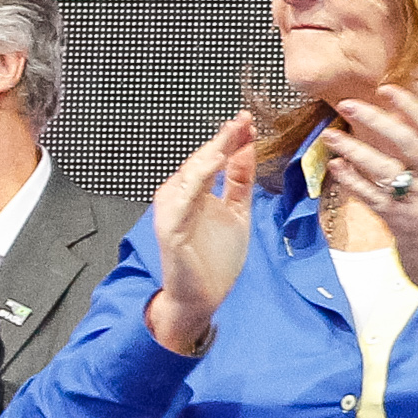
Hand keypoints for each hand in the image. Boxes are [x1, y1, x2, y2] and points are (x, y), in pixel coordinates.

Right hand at [147, 112, 257, 351]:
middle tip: (242, 120)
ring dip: (211, 153)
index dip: (230, 140)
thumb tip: (246, 149)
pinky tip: (213, 165)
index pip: (213, 159)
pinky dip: (197, 180)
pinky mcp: (170, 228)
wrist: (202, 297)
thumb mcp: (237, 212)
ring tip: (230, 135)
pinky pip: (183, 199)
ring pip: (190, 174)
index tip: (248, 121)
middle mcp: (180, 197)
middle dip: (223, 140)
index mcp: (195, 192)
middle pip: (201, 161)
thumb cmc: (215, 259)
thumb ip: (239, 182)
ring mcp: (173, 211)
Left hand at [317, 83, 417, 303]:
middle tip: (347, 105)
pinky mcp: (399, 219)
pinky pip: (371, 195)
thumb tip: (402, 118)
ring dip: (354, 150)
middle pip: (406, 142)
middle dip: (375, 120)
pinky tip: (336, 166)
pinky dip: (352, 180)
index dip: (408, 105)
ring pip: (384, 168)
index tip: (385, 89)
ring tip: (330, 136)